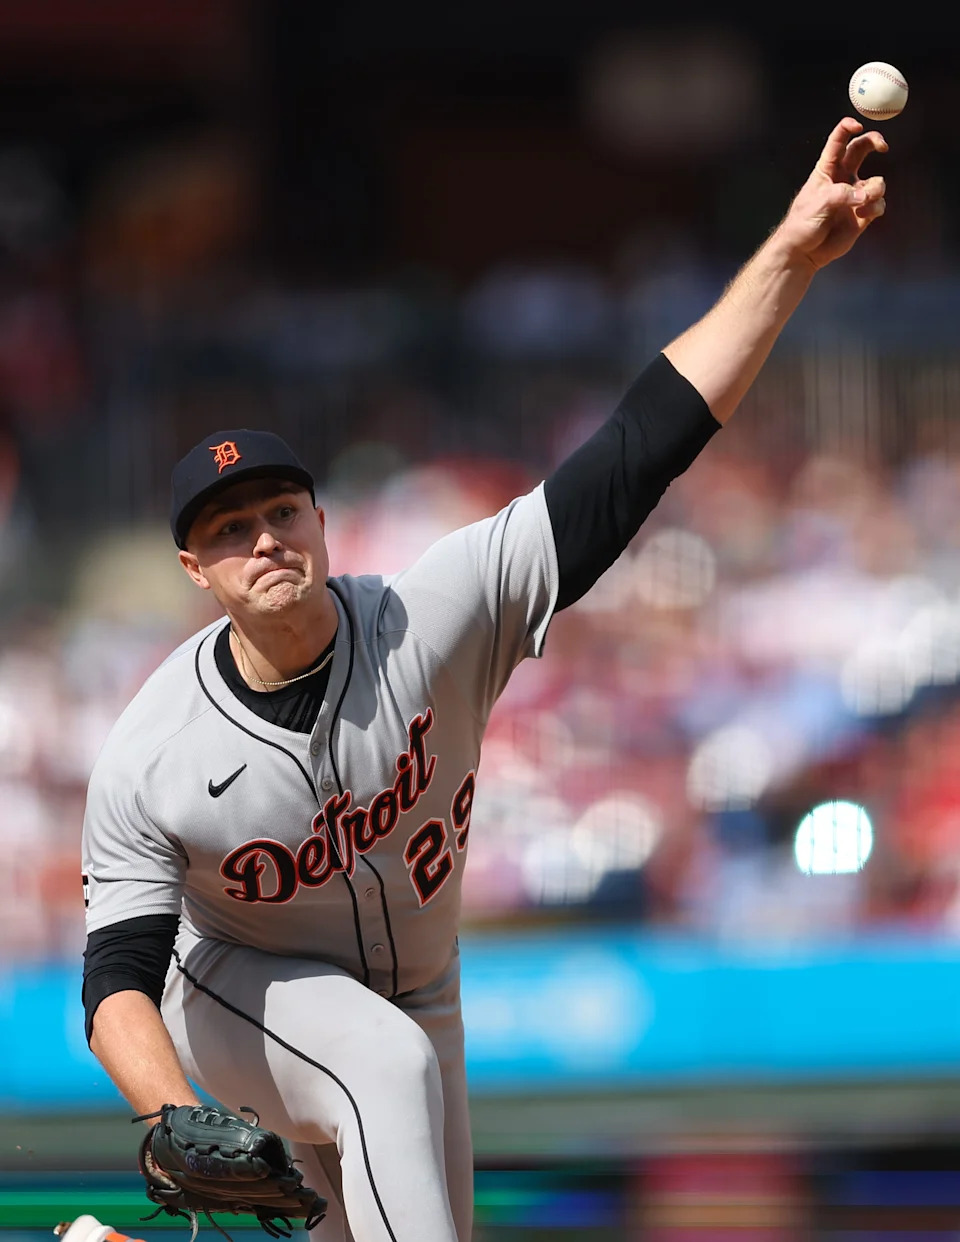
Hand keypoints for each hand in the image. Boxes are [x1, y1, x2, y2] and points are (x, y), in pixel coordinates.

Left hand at [776, 118, 887, 270]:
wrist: (804, 252)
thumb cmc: (802, 225)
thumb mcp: (817, 203)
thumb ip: (841, 194)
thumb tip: (864, 195)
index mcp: (827, 170)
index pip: (838, 142)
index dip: (847, 129)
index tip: (857, 126)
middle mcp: (843, 178)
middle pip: (862, 149)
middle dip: (875, 142)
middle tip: (883, 147)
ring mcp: (854, 195)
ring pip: (877, 182)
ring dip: (874, 189)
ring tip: (861, 202)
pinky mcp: (863, 213)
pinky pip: (879, 204)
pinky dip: (874, 208)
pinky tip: (862, 216)